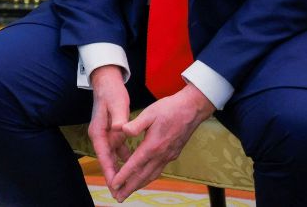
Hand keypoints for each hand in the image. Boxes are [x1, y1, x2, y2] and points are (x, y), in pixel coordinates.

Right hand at [87, 65, 131, 198]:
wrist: (106, 81)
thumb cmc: (111, 93)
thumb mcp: (117, 104)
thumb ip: (120, 119)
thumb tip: (122, 129)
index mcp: (99, 132)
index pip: (104, 157)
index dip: (110, 173)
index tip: (115, 186)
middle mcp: (100, 136)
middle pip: (107, 161)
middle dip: (114, 178)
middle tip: (120, 195)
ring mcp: (106, 135)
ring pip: (113, 158)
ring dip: (120, 171)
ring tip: (127, 186)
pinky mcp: (112, 132)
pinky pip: (119, 150)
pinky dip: (126, 159)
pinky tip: (134, 166)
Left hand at [110, 83, 215, 200]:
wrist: (192, 109)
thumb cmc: (170, 108)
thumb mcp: (150, 112)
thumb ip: (135, 124)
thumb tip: (122, 130)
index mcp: (153, 145)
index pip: (135, 165)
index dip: (123, 176)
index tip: (113, 184)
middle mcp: (161, 154)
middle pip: (143, 176)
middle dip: (129, 187)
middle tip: (118, 198)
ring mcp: (168, 156)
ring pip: (151, 175)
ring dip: (139, 185)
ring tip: (128, 192)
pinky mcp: (173, 154)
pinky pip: (158, 171)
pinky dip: (148, 178)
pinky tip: (143, 179)